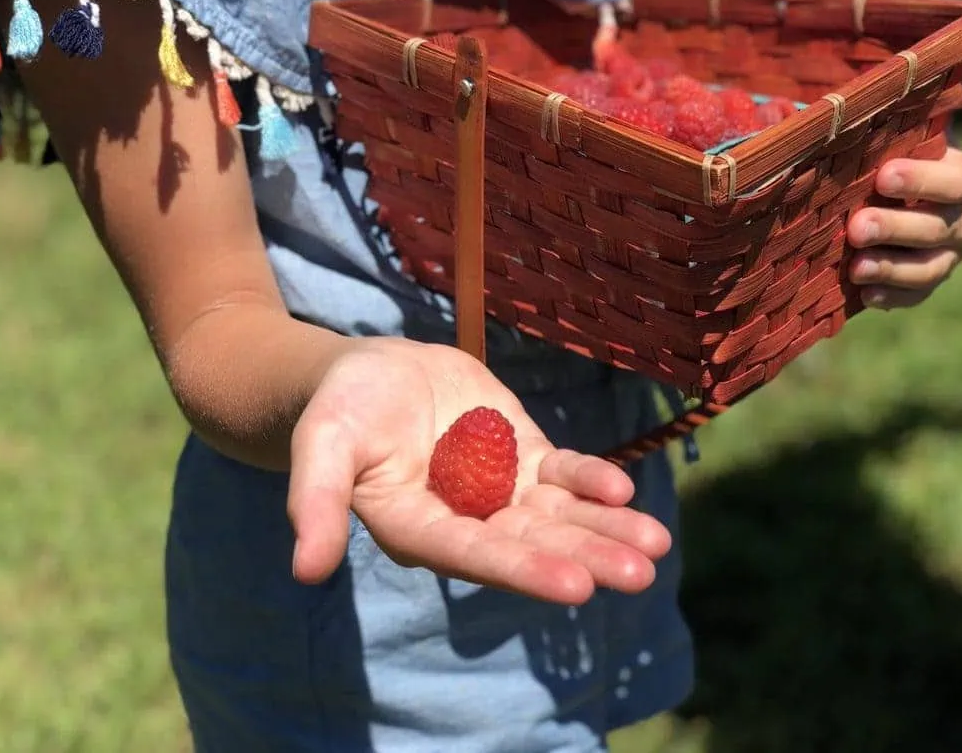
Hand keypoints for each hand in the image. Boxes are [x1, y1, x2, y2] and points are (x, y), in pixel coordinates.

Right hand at [286, 338, 670, 604]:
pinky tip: (624, 491)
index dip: (523, 570)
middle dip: (586, 558)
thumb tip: (305, 570)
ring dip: (605, 529)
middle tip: (640, 575)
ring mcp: (498, 487)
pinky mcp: (519, 454)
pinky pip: (560, 474)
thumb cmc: (338, 409)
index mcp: (418, 528)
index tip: (576, 587)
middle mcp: (466, 519)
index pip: (475, 554)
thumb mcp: (321, 445)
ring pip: (557, 516)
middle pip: (531, 544)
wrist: (368, 373)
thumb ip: (318, 502)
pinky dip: (591, 481)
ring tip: (656, 545)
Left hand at [844, 58, 961, 309]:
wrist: (868, 192)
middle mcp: (961, 219)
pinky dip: (891, 296)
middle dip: (899, 228)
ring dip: (893, 268)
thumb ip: (956, 92)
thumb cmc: (893, 146)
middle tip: (858, 227)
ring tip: (857, 265)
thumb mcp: (917, 115)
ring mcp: (944, 256)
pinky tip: (865, 295)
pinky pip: (914, 297)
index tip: (883, 176)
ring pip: (928, 268)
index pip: (957, 181)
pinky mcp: (921, 284)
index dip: (923, 180)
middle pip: (939, 229)